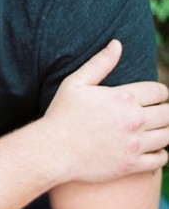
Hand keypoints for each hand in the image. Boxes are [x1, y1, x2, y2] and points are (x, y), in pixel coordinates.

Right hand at [44, 40, 168, 181]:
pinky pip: (161, 159)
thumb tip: (117, 43)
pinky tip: (150, 150)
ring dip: (163, 132)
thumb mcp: (74, 84)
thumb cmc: (60, 115)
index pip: (160, 91)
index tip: (151, 98)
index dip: (158, 93)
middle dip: (164, 112)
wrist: (50, 151)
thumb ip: (99, 64)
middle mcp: (134, 120)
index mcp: (124, 98)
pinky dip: (160, 154)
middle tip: (152, 115)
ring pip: (168, 135)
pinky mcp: (131, 165)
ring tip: (151, 131)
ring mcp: (134, 144)